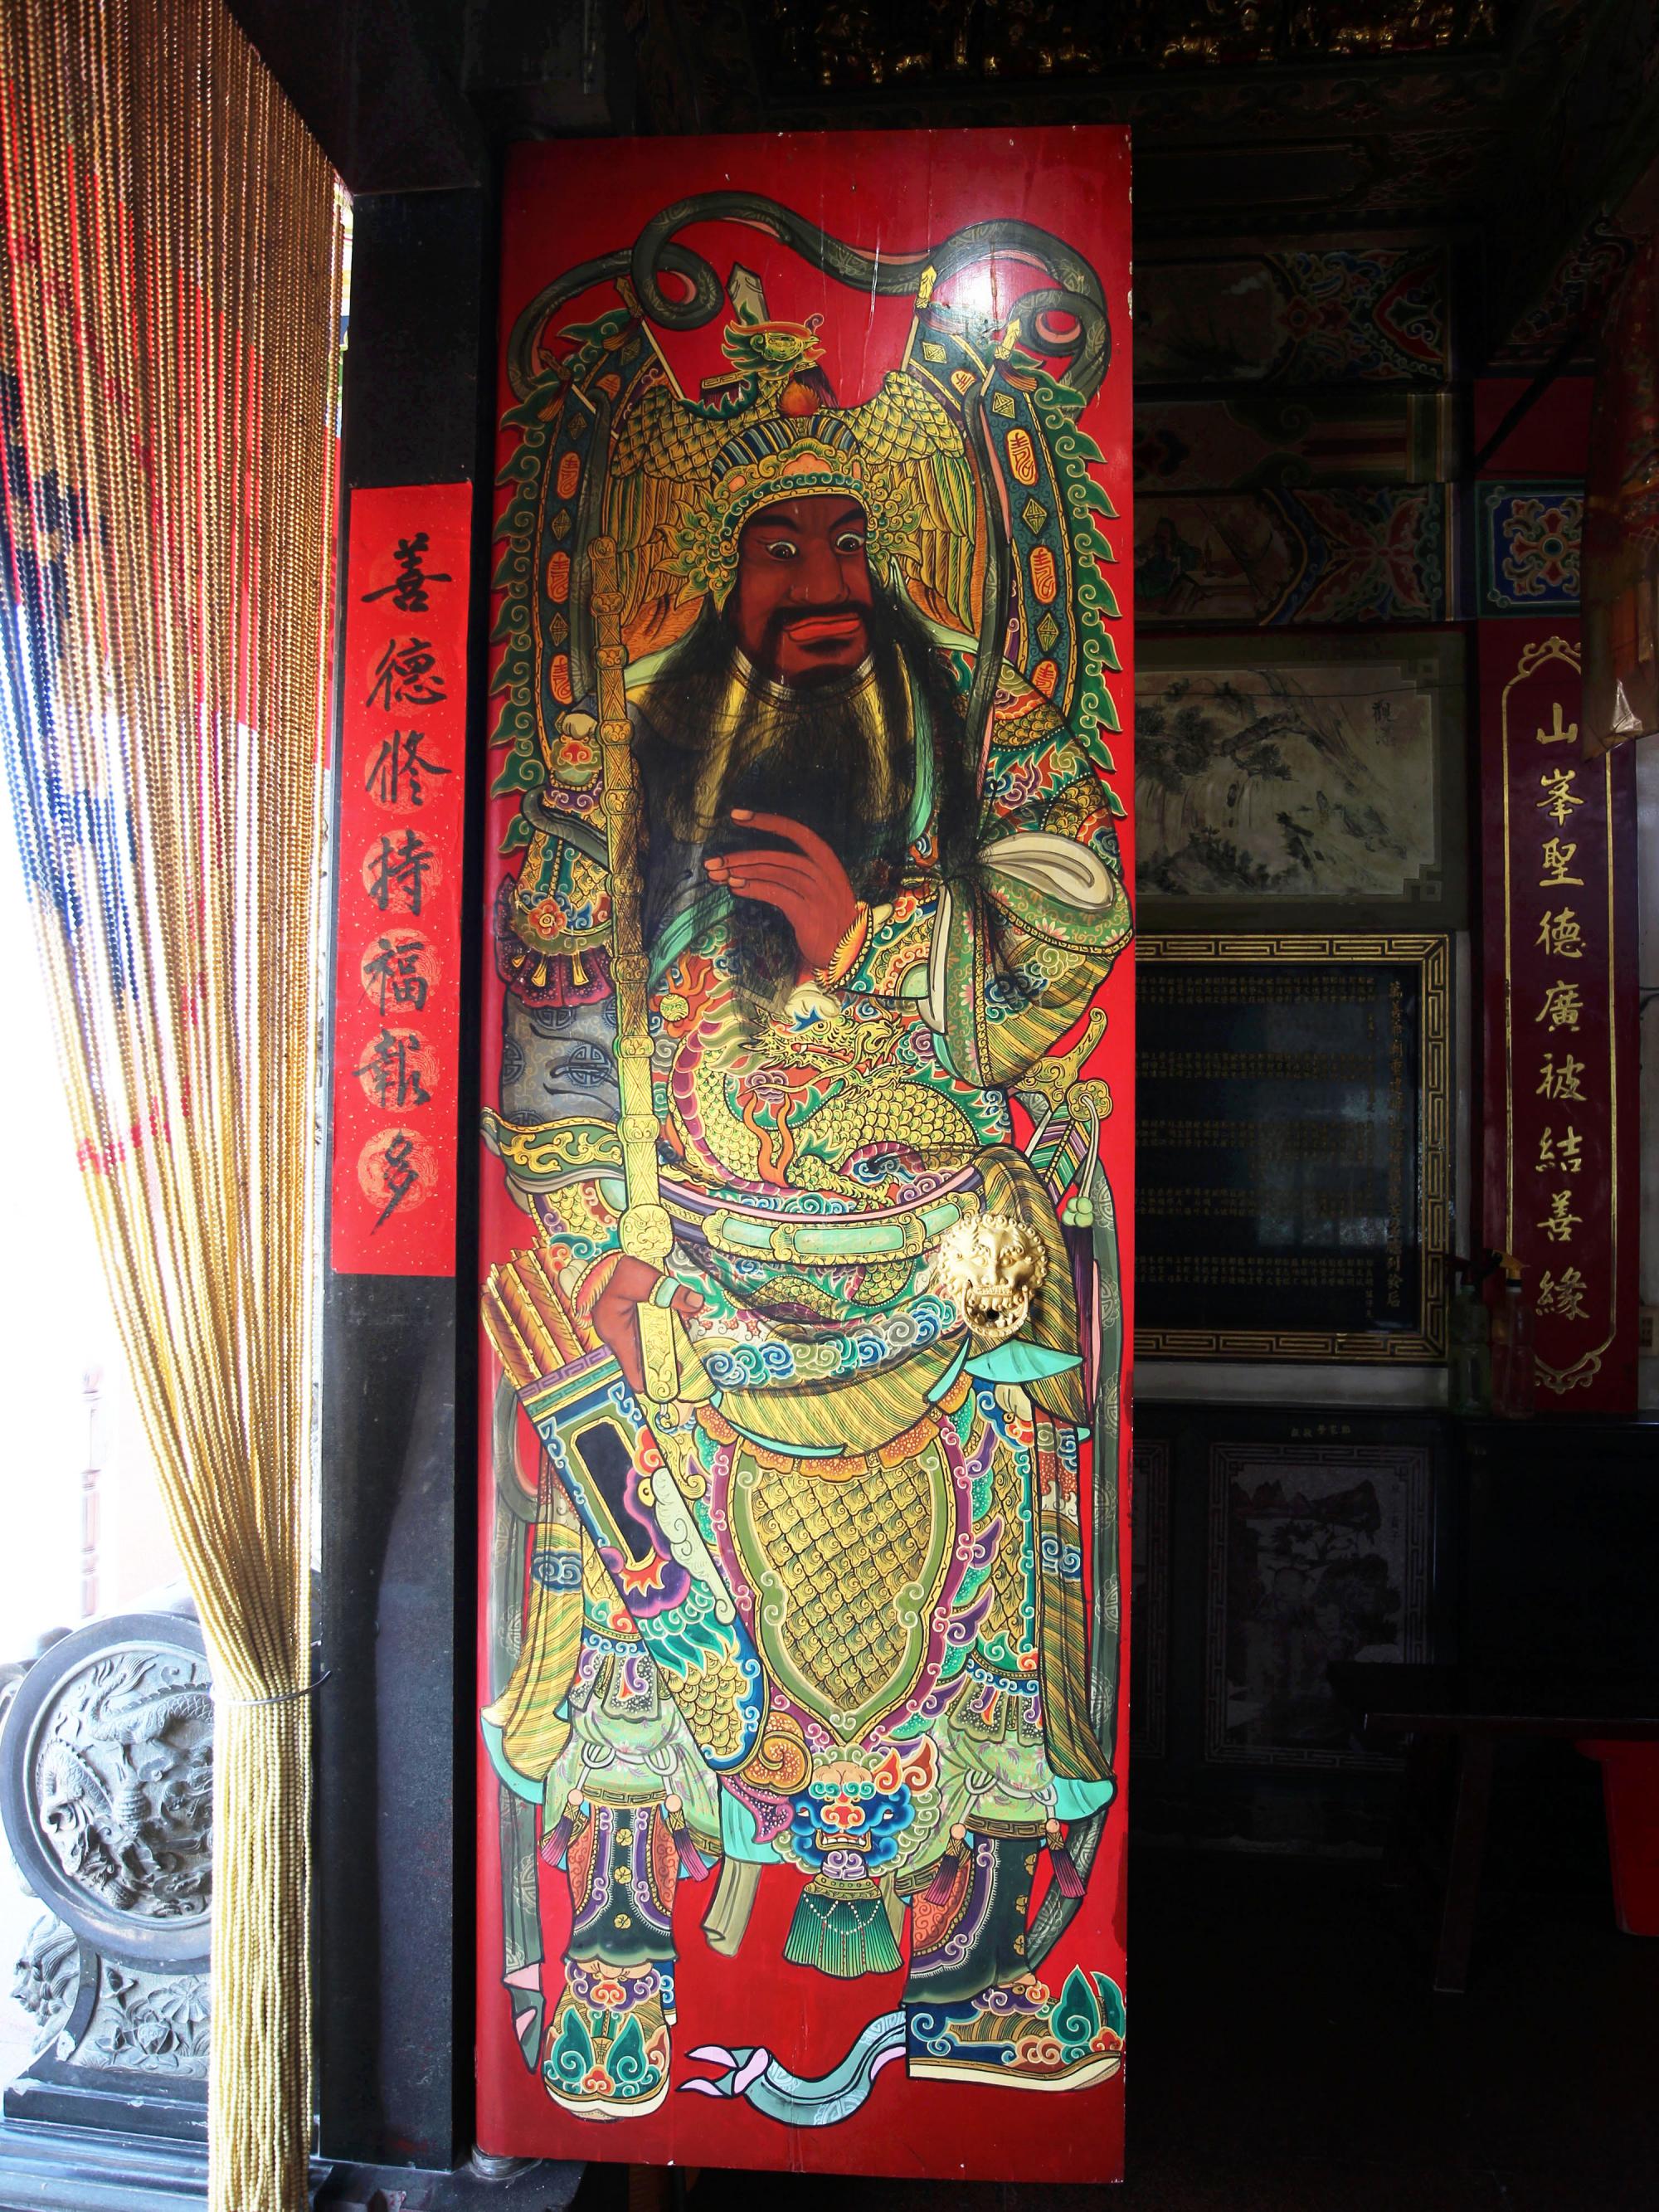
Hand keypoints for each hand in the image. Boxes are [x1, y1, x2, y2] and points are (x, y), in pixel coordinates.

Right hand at [591, 1254, 703, 1396]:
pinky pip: (644, 1332)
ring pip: (645, 1345)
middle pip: (643, 1359)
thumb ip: (670, 1293)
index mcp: (616, 1333)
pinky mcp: (626, 1320)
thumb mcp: (645, 1279)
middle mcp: (618, 1336)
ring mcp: (621, 1328)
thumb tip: (696, 1302)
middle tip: (682, 1367)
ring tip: (681, 1353)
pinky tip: (674, 1329)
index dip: (650, 1382)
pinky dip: (658, 1333)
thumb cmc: (615, 1270)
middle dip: (662, 1364)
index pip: (632, 1369)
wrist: (600, 1259)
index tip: (669, 1388)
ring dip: (662, 1348)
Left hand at [703, 810, 857, 971]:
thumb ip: (795, 872)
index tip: (736, 815)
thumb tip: (754, 865)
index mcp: (826, 860)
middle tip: (713, 863)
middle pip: (776, 855)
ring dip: (741, 874)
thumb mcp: (820, 887)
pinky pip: (775, 893)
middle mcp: (823, 871)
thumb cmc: (829, 918)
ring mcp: (816, 891)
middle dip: (740, 857)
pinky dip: (753, 888)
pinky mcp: (808, 911)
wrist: (850, 951)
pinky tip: (736, 887)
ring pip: (772, 873)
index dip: (765, 821)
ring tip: (718, 877)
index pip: (795, 831)